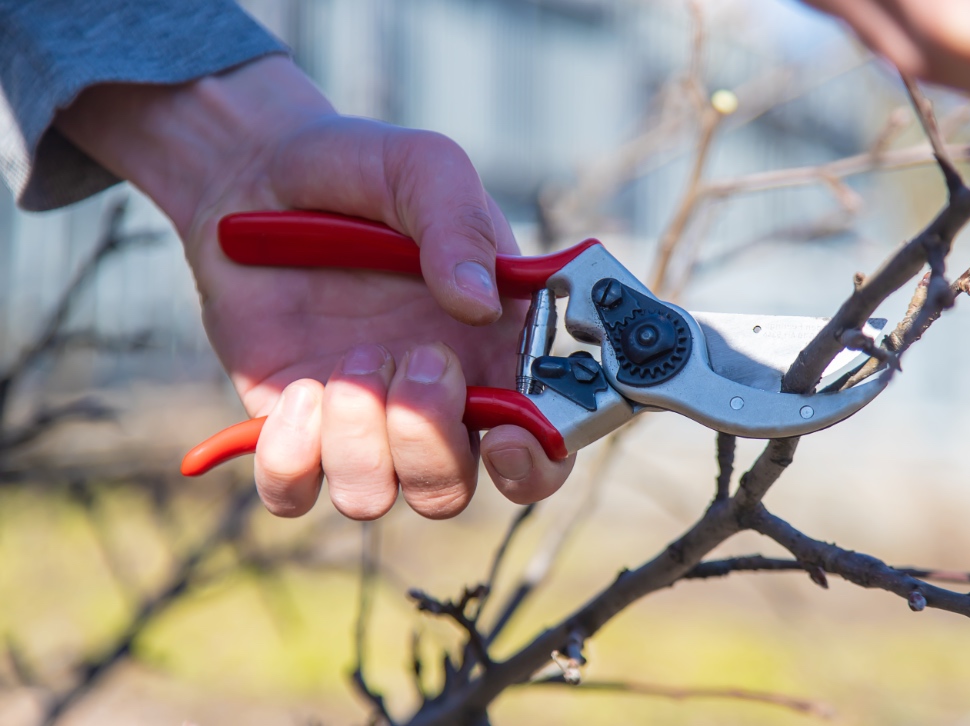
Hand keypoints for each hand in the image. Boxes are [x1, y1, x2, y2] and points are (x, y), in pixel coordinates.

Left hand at [56, 56, 574, 519]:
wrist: (252, 174)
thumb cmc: (358, 170)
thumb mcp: (423, 170)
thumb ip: (458, 225)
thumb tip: (477, 305)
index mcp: (492, 348)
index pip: (542, 438)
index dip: (539, 460)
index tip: (510, 435)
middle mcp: (434, 398)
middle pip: (452, 489)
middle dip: (431, 440)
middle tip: (417, 359)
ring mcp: (360, 419)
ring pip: (373, 498)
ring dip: (360, 441)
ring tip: (346, 363)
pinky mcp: (291, 429)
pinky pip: (295, 494)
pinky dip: (292, 458)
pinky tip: (298, 390)